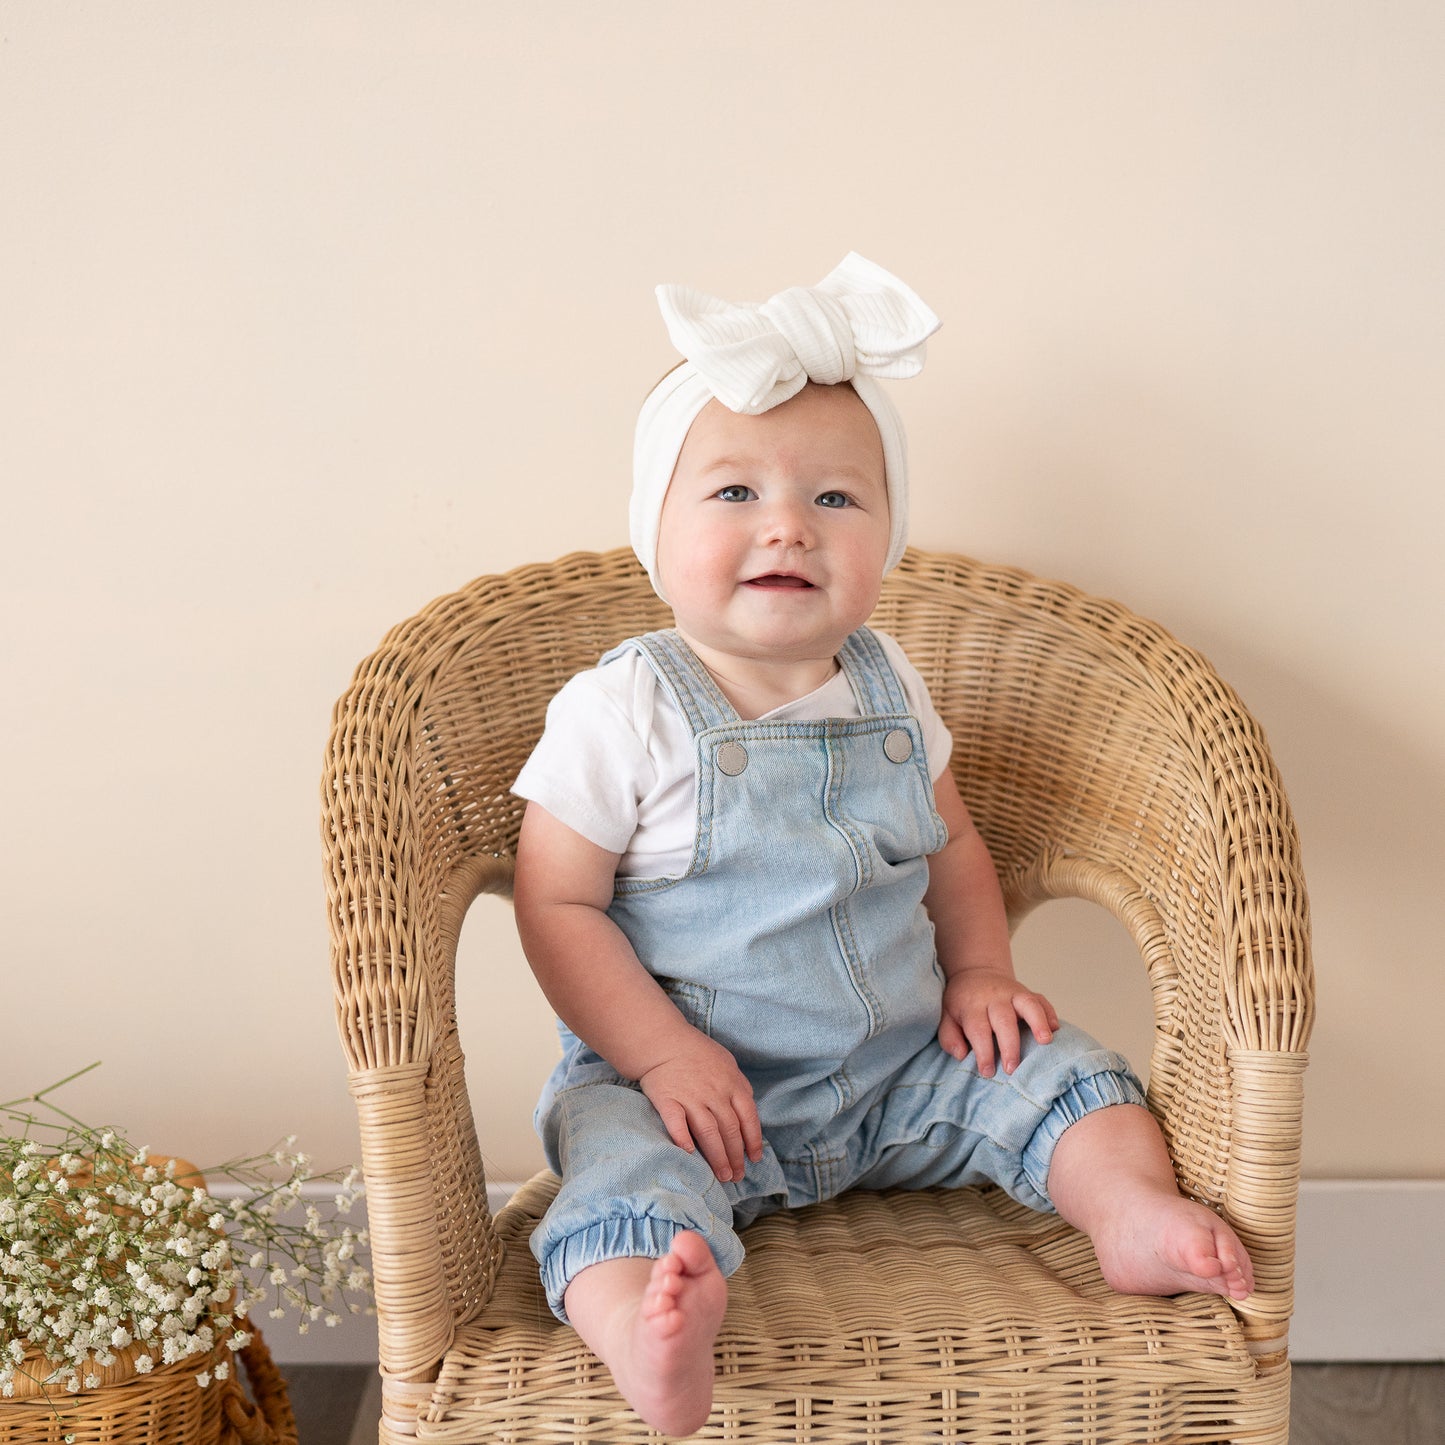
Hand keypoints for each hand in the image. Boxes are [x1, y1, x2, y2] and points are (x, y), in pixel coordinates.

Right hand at [638, 1034, 764, 1183]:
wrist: (663, 1041)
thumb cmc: (697, 1052)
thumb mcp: (727, 1063)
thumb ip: (739, 1086)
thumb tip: (748, 1112)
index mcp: (732, 1083)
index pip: (748, 1118)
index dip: (753, 1142)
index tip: (754, 1159)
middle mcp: (714, 1093)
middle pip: (730, 1130)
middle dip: (736, 1157)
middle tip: (736, 1176)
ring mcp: (691, 1097)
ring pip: (708, 1133)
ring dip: (717, 1157)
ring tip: (722, 1176)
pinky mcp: (668, 1100)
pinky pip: (677, 1123)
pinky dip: (683, 1139)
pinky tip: (689, 1154)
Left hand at [938, 969, 1059, 1077]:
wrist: (976, 973)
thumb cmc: (962, 1003)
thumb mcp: (947, 1017)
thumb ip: (949, 1037)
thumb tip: (962, 1055)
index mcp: (972, 1005)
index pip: (978, 1029)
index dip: (983, 1052)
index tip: (987, 1072)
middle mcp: (994, 997)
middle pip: (1004, 1019)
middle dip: (1009, 1045)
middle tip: (1012, 1069)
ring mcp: (1013, 993)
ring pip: (1028, 1004)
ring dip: (1038, 1022)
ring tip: (1045, 1042)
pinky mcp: (1028, 992)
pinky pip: (1041, 1000)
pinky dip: (1050, 1013)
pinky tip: (1055, 1029)